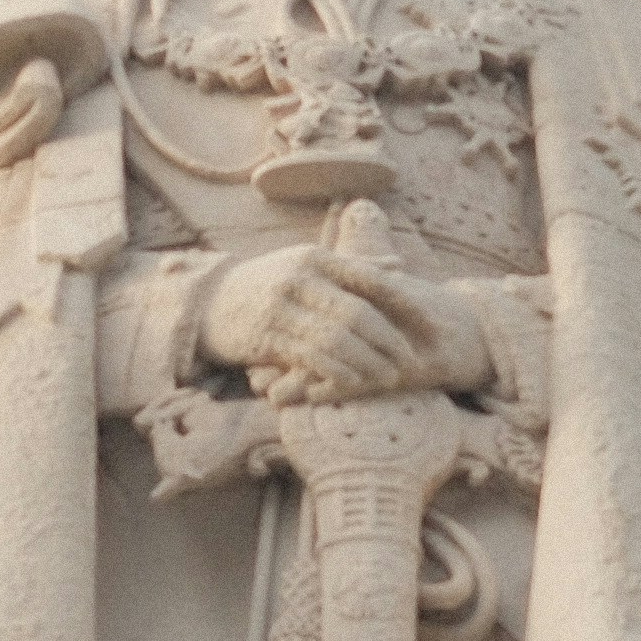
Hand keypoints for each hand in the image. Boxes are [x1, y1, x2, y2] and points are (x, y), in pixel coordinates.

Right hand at [198, 247, 490, 404]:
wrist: (209, 302)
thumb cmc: (268, 284)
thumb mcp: (306, 265)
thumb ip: (351, 268)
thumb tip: (397, 266)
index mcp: (316, 258)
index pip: (371, 279)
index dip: (406, 303)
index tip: (432, 325)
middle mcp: (300, 278)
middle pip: (358, 312)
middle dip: (389, 340)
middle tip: (411, 362)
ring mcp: (281, 307)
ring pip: (336, 338)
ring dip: (367, 362)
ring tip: (389, 379)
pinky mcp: (265, 336)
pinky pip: (309, 357)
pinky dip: (335, 371)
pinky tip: (354, 383)